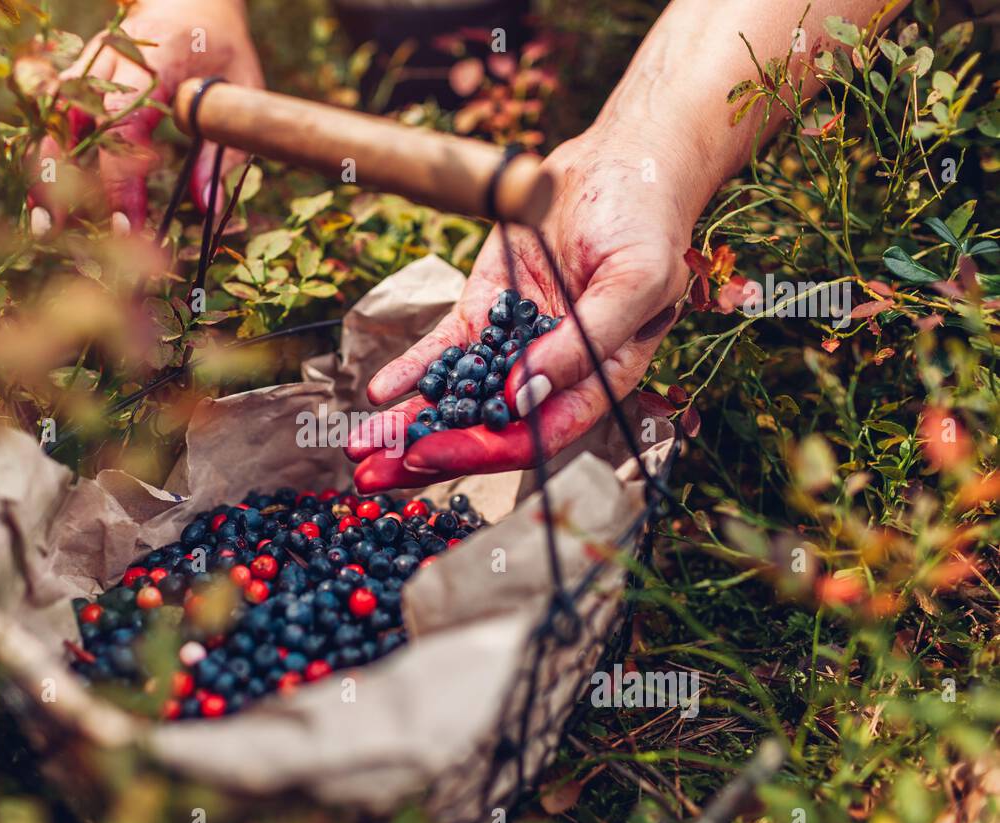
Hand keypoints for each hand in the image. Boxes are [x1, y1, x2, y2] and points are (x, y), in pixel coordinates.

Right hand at [28, 0, 261, 237]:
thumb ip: (222, 149)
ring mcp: (91, 62)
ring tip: (42, 222)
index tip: (127, 226)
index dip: (121, 179)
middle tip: (56, 233)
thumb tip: (207, 206)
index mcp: (156, 60)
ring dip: (44, 170)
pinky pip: (53, 114)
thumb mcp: (238, 90)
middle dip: (65, 181)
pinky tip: (43, 194)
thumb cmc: (221, 47)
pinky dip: (48, 154)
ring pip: (54, 116)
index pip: (125, 125)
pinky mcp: (81, 72)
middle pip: (75, 122)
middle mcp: (113, 57)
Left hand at [347, 123, 698, 491]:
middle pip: (483, 429)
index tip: (428, 456)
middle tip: (372, 476)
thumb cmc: (646, 224)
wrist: (621, 163)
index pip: (534, 436)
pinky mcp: (484, 311)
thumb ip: (586, 343)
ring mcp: (511, 345)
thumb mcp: (636, 282)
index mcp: (594, 381)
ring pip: (455, 397)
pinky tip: (378, 393)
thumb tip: (523, 394)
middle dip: (427, 454)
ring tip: (358, 451)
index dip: (481, 452)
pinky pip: (442, 349)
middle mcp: (547, 374)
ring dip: (408, 425)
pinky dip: (410, 372)